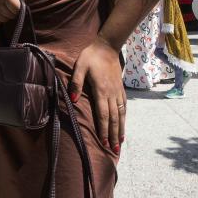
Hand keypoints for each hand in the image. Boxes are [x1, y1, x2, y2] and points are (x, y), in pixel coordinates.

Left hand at [69, 36, 124, 153]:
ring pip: (121, 114)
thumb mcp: (79, 66)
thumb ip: (76, 82)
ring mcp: (117, 91)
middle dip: (113, 135)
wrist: (107, 46)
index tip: (104, 143)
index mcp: (101, 90)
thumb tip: (73, 99)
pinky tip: (123, 125)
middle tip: (114, 150)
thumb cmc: (90, 56)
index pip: (103, 115)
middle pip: (114, 118)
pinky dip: (124, 117)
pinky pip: (123, 106)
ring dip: (120, 129)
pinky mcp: (120, 88)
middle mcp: (111, 93)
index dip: (103, 130)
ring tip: (120, 143)